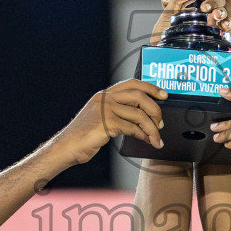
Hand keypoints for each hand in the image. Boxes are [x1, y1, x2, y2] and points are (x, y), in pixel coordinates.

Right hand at [51, 80, 166, 161]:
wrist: (66, 147)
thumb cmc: (84, 136)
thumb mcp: (101, 118)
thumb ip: (118, 113)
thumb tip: (142, 119)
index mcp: (105, 95)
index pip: (132, 84)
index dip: (151, 87)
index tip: (164, 95)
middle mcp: (105, 98)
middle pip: (139, 96)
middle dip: (155, 110)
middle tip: (161, 123)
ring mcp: (105, 109)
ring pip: (139, 114)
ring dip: (152, 129)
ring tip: (156, 139)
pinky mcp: (106, 123)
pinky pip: (132, 127)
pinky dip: (143, 135)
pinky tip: (146, 141)